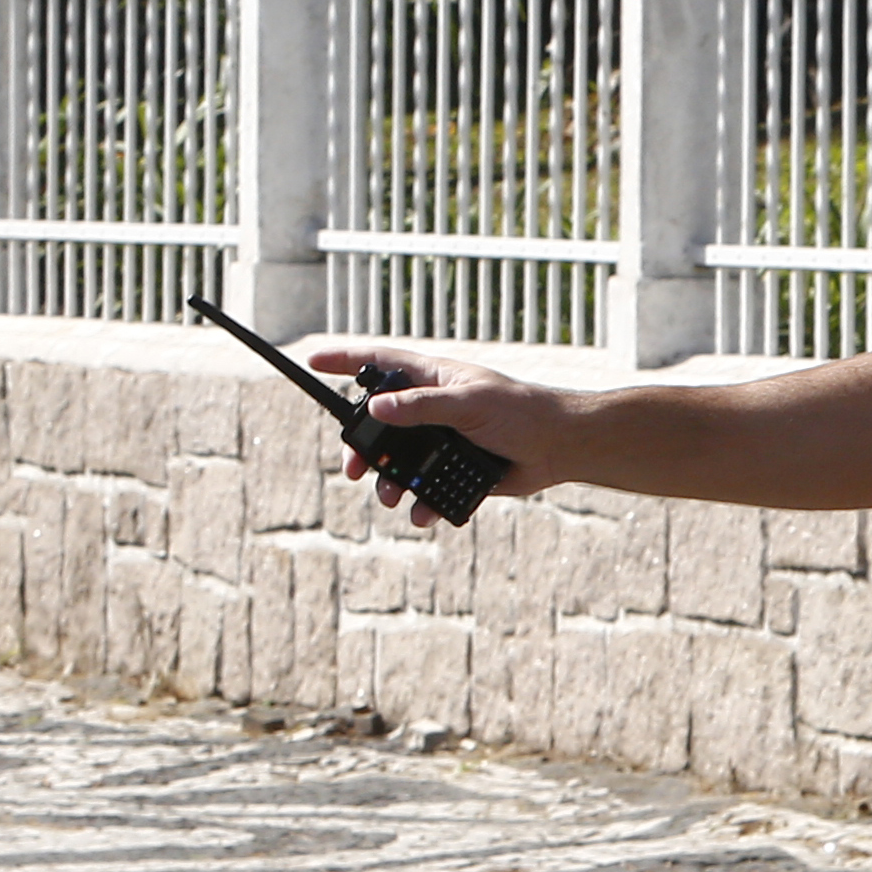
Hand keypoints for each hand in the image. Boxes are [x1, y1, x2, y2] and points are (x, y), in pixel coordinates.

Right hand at [297, 338, 569, 518]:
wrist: (558, 446)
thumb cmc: (519, 411)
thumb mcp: (467, 402)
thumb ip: (421, 406)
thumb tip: (377, 407)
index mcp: (432, 379)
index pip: (379, 363)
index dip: (345, 359)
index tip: (312, 358)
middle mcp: (432, 409)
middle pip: (380, 424)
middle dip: (363, 447)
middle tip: (353, 468)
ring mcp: (442, 441)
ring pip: (400, 462)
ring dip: (389, 482)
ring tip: (389, 497)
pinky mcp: (456, 471)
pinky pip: (428, 490)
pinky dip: (422, 504)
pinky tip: (422, 513)